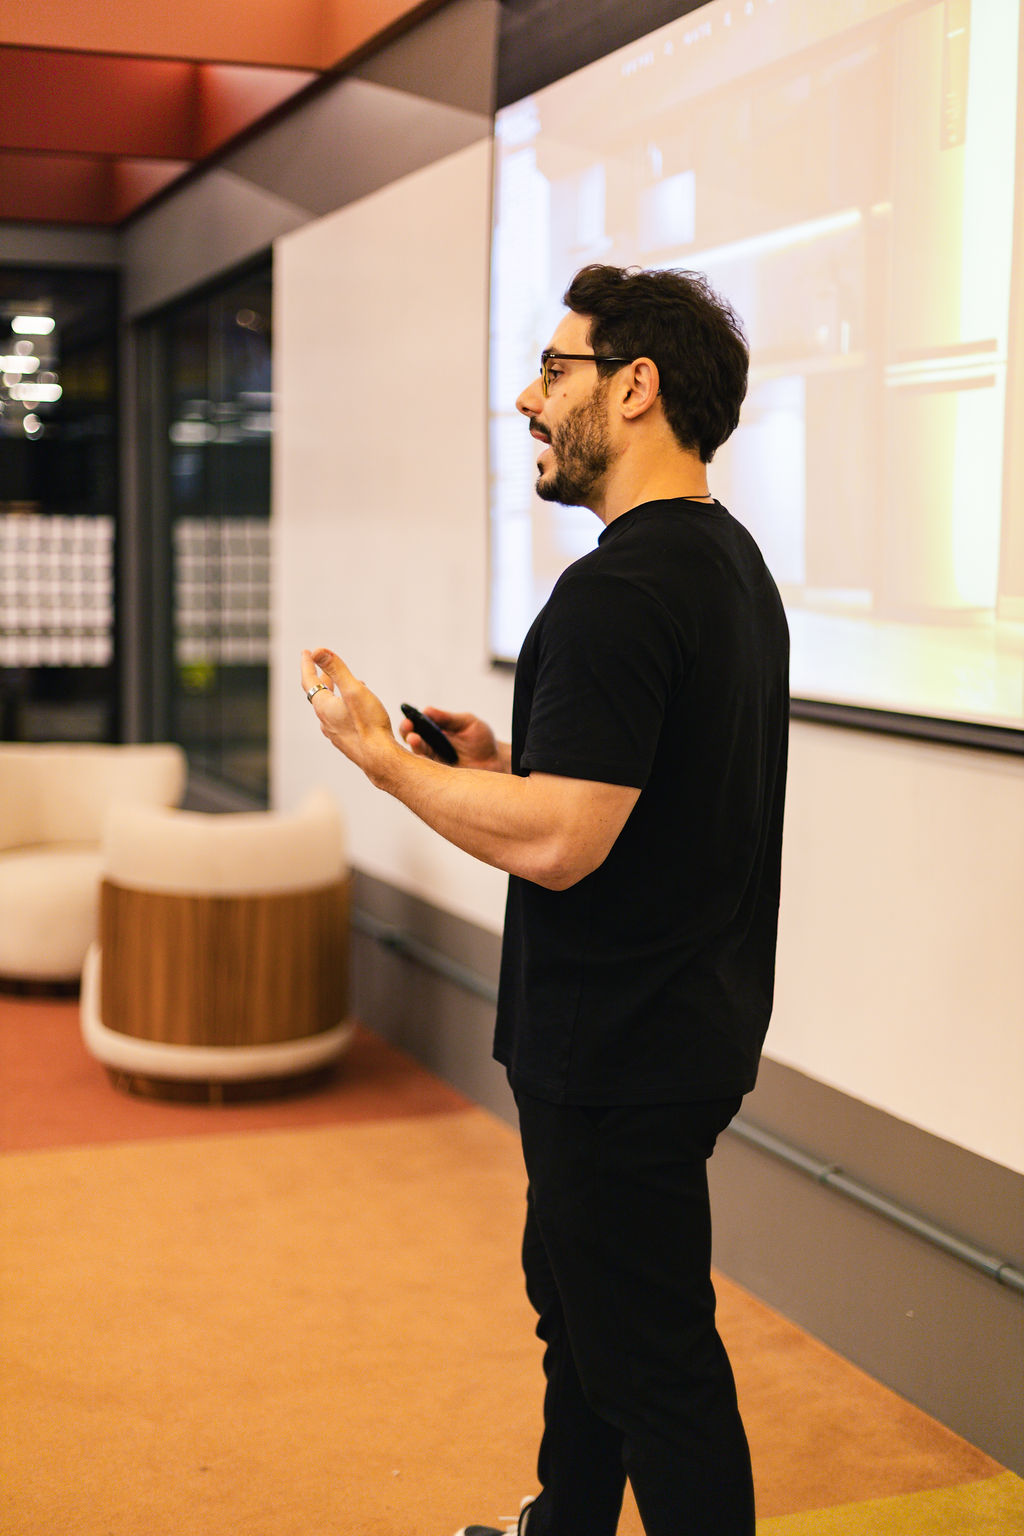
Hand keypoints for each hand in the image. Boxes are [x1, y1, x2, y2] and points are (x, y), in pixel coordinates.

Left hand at [301, 648, 398, 782]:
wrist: (380, 759)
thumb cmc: (369, 725)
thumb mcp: (353, 690)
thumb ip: (336, 669)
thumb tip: (318, 651)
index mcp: (324, 707)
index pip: (309, 681)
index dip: (308, 664)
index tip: (307, 652)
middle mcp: (326, 721)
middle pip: (319, 695)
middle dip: (321, 678)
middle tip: (319, 666)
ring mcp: (336, 733)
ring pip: (331, 708)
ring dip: (335, 693)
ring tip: (346, 685)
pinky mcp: (347, 741)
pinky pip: (340, 719)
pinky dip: (344, 707)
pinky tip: (357, 709)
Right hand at [399, 706, 507, 771]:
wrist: (496, 762)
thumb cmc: (481, 740)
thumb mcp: (467, 723)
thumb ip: (448, 718)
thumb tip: (427, 709)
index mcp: (432, 732)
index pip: (415, 727)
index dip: (409, 722)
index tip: (410, 719)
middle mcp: (429, 748)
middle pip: (411, 741)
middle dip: (407, 734)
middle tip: (410, 731)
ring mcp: (433, 764)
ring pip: (416, 758)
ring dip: (414, 749)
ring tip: (414, 740)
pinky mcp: (440, 780)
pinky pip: (428, 775)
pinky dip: (424, 768)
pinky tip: (424, 761)